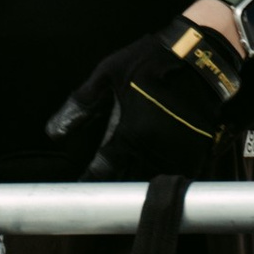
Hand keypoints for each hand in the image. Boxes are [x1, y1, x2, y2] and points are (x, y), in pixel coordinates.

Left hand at [47, 18, 246, 178]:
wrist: (200, 56)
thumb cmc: (150, 61)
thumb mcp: (109, 74)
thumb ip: (82, 104)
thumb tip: (53, 133)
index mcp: (129, 133)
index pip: (104, 169)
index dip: (91, 180)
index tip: (81, 188)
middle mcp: (153, 150)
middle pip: (128, 182)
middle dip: (114, 189)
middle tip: (101, 197)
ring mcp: (177, 154)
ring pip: (153, 184)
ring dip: (139, 192)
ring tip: (125, 197)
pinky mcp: (197, 152)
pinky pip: (178, 178)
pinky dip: (165, 184)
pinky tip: (156, 187)